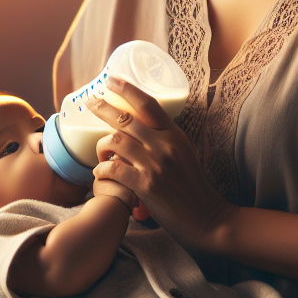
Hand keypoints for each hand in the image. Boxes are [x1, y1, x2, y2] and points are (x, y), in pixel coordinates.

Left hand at [87, 76, 231, 250]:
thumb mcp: (183, 153)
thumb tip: (140, 128)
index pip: (148, 104)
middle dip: (103, 107)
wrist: (207, 218)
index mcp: (173, 135)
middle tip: (90, 102)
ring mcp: (154, 164)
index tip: (111, 79)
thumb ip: (164, 140)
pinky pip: (113, 169)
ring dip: (101, 146)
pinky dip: (102, 169)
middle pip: (125, 119)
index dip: (127, 89)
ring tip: (100, 154)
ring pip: (115, 142)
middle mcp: (163, 145)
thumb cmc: (192, 186)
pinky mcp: (145, 185)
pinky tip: (101, 172)